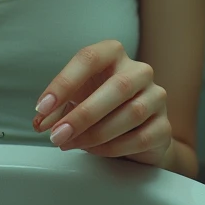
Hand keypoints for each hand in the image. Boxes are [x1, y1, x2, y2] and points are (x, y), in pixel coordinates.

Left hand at [32, 40, 171, 166]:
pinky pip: (141, 137)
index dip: (64, 82)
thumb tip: (41, 122)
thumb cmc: (101, 108)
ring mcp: (156, 96)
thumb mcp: (75, 100)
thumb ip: (55, 110)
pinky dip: (113, 147)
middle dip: (82, 114)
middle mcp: (139, 70)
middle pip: (116, 86)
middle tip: (58, 134)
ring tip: (72, 144)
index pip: (89, 58)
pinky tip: (95, 151)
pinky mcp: (164, 126)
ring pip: (131, 113)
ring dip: (95, 134)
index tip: (43, 106)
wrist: (136, 133)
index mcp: (113, 54)